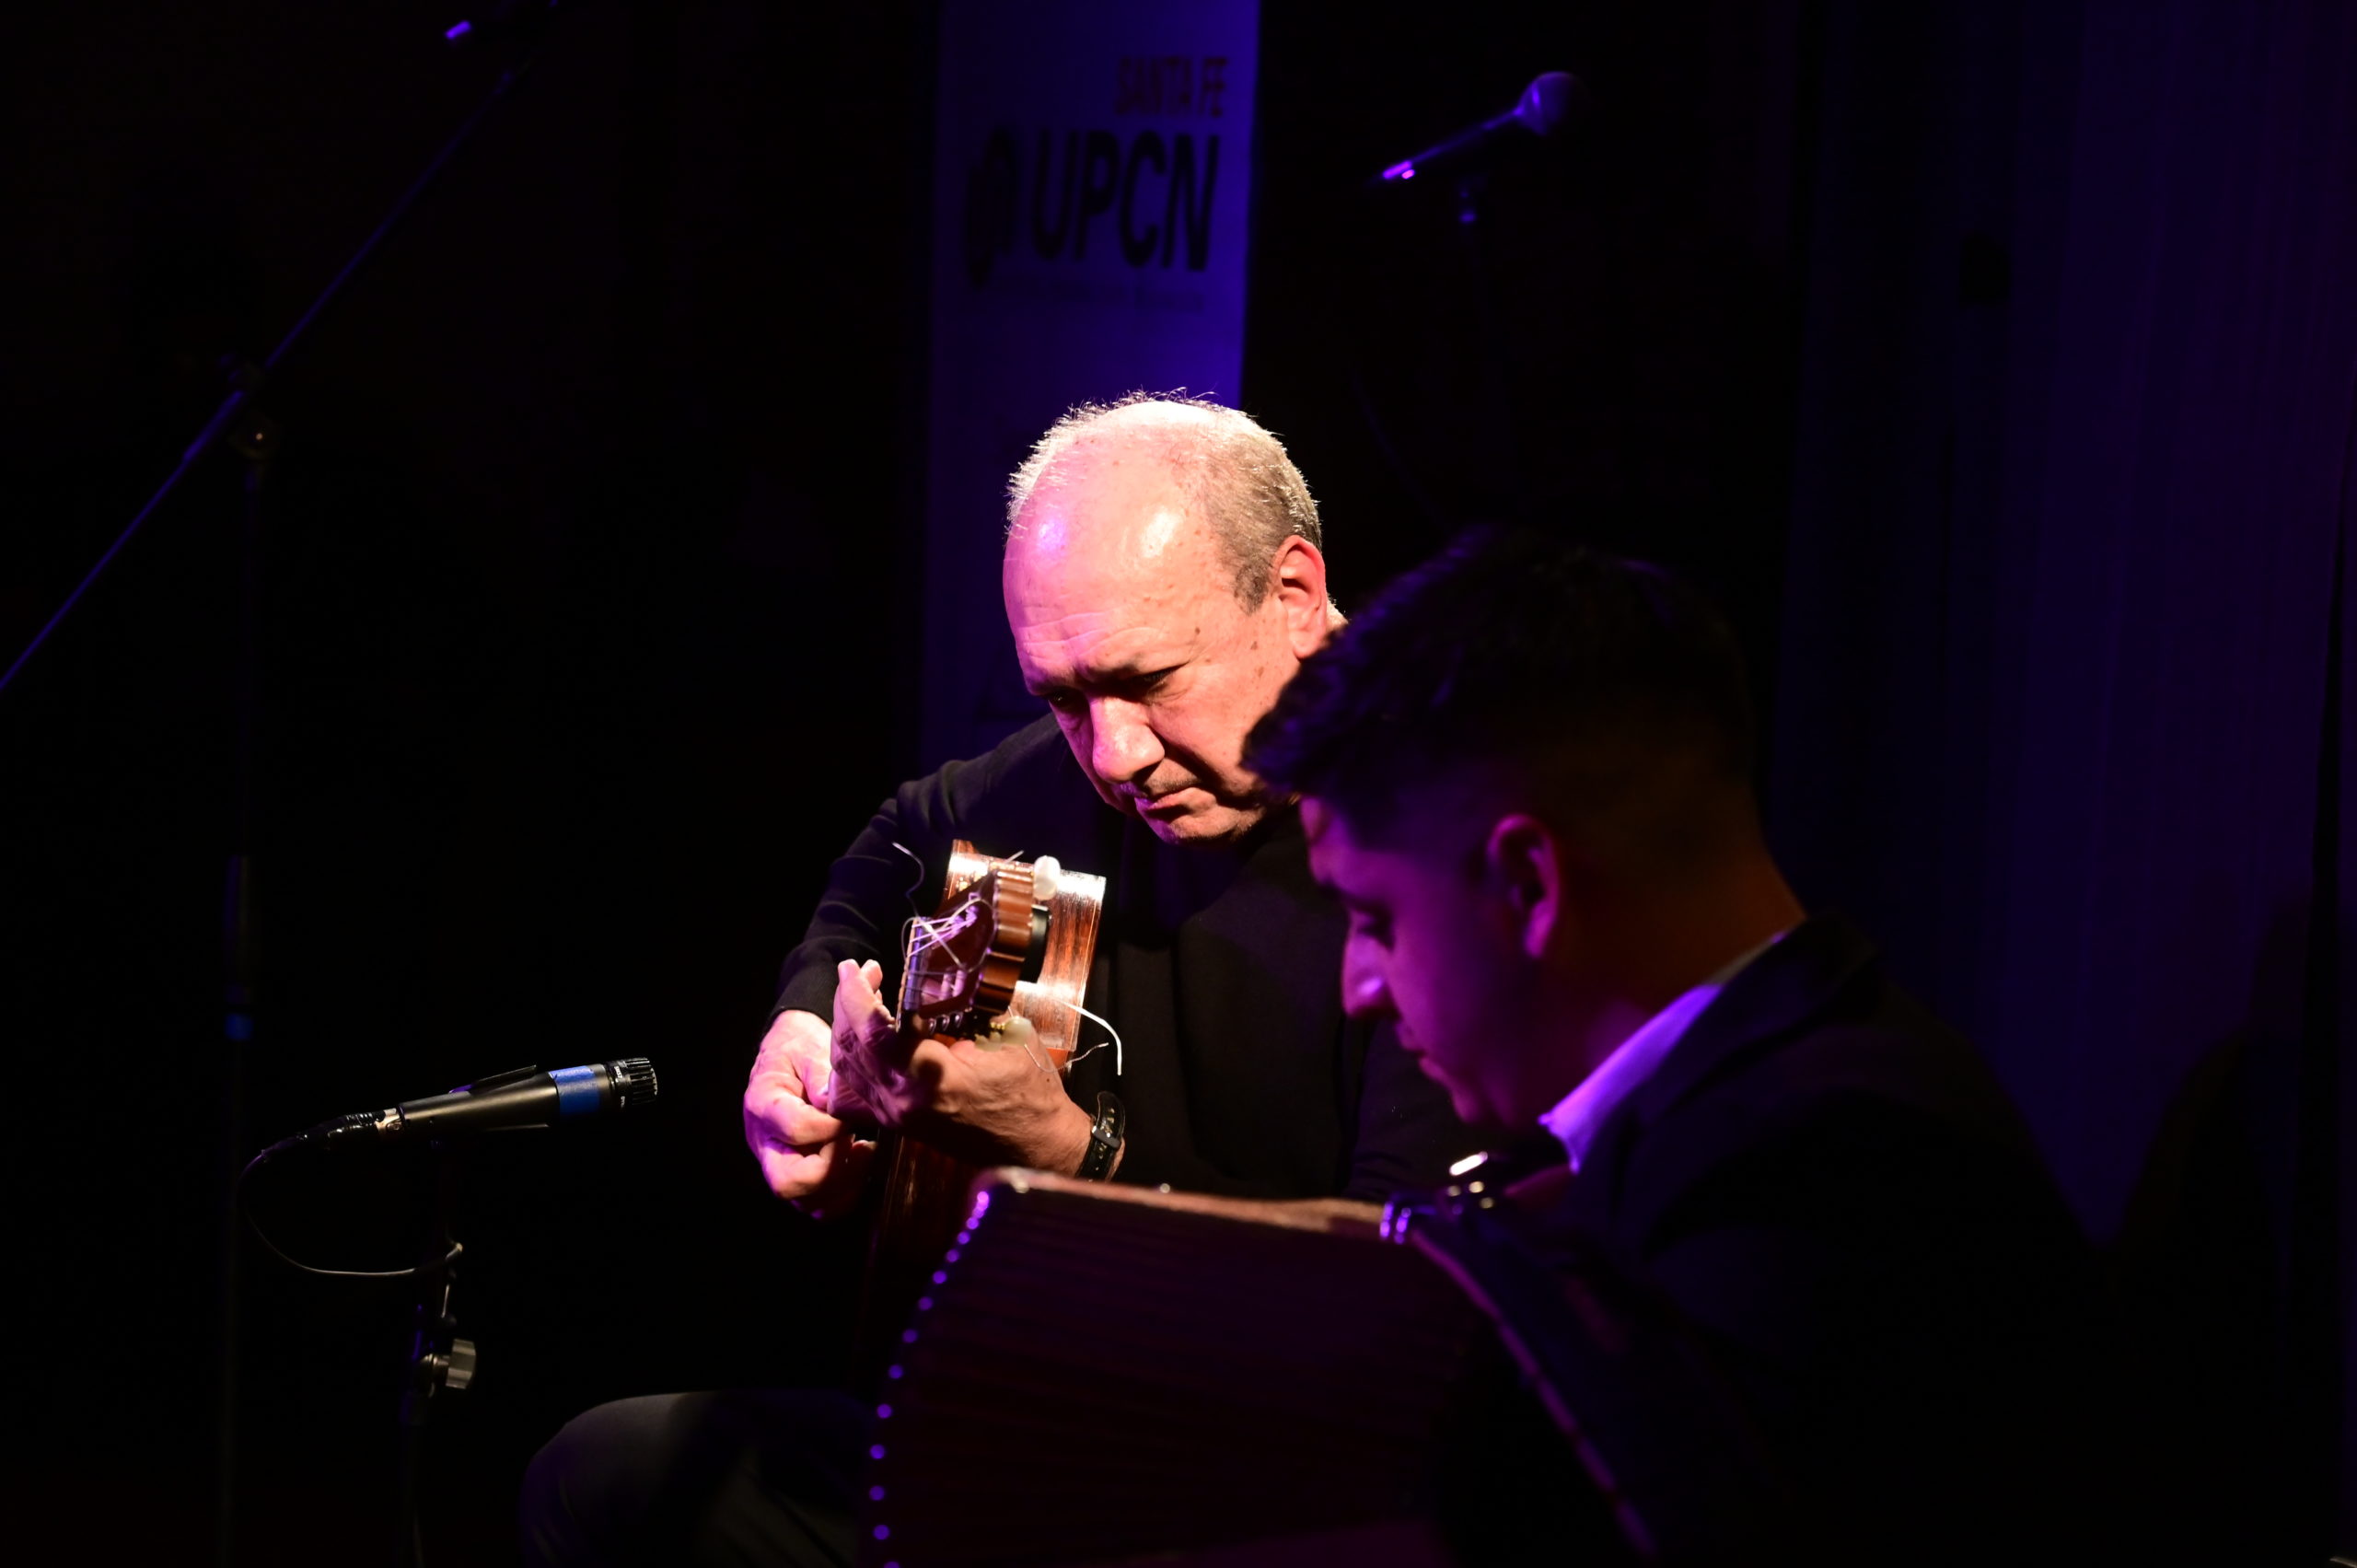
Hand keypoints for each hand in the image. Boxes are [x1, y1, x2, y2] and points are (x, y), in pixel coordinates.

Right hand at [743, 1007, 873, 1215]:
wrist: (789, 1052)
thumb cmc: (800, 1048)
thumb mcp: (810, 1046)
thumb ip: (821, 1072)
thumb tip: (832, 1103)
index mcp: (763, 1105)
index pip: (796, 1130)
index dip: (831, 1128)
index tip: (853, 1114)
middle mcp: (764, 1142)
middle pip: (787, 1182)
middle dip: (832, 1170)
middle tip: (861, 1144)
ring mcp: (777, 1162)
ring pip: (804, 1202)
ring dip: (843, 1186)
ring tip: (865, 1151)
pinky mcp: (795, 1172)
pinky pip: (817, 1204)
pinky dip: (844, 1194)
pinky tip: (860, 1159)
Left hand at [827, 958, 1095, 1173]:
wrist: (1035, 1146)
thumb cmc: (1029, 1092)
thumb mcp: (1004, 1038)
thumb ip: (965, 1011)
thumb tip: (935, 984)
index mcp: (929, 1079)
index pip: (872, 1031)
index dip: (856, 994)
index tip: (854, 966)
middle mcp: (901, 1102)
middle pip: (850, 1045)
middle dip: (848, 1001)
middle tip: (861, 972)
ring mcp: (895, 1117)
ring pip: (846, 1067)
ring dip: (847, 1026)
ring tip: (864, 995)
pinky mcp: (897, 1123)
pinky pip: (856, 1086)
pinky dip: (853, 1054)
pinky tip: (866, 1034)